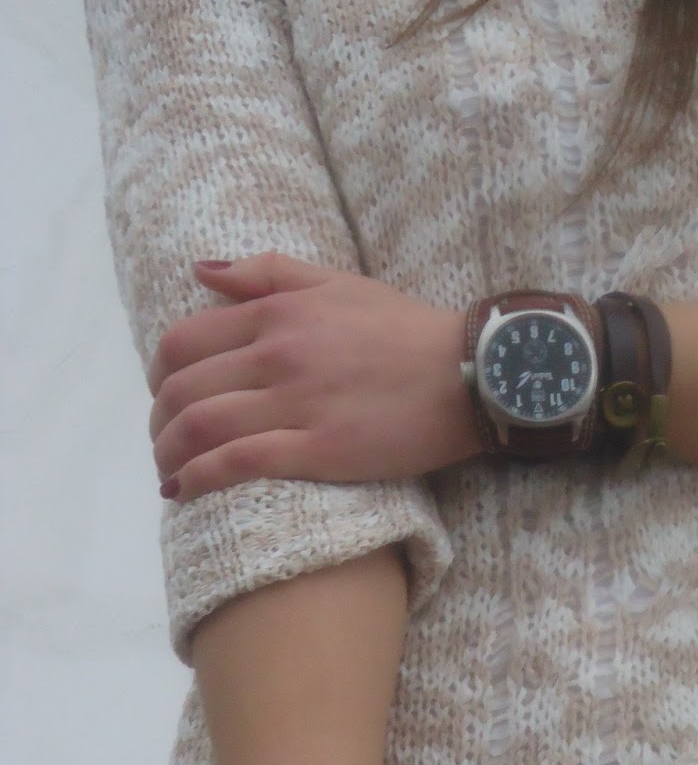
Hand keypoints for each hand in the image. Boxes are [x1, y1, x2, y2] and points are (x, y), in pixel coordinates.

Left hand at [147, 253, 479, 502]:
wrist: (471, 374)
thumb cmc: (409, 330)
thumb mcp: (338, 283)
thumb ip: (268, 273)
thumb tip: (200, 272)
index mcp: (278, 312)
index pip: (185, 342)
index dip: (161, 375)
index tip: (167, 398)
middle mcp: (278, 354)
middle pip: (182, 389)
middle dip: (159, 422)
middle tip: (166, 442)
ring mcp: (297, 403)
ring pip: (200, 428)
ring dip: (169, 455)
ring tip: (169, 474)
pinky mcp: (320, 449)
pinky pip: (239, 463)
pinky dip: (200, 478)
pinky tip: (186, 492)